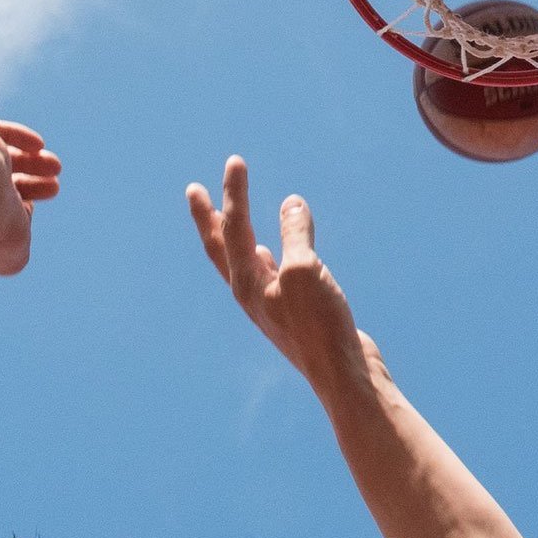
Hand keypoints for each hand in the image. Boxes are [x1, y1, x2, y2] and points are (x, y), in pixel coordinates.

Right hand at [0, 116, 60, 275]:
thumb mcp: (6, 256)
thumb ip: (10, 260)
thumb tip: (14, 252)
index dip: (8, 217)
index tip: (29, 210)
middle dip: (23, 187)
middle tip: (53, 187)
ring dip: (25, 163)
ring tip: (55, 166)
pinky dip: (12, 136)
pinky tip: (37, 145)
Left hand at [188, 156, 373, 391]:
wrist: (343, 376)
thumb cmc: (320, 326)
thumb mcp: (305, 271)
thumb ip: (295, 234)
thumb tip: (290, 202)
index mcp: (245, 284)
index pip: (234, 227)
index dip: (234, 192)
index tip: (235, 161)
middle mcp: (251, 295)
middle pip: (221, 248)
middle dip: (208, 217)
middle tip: (194, 190)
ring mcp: (272, 306)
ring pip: (244, 261)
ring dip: (235, 236)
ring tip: (227, 217)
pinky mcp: (295, 314)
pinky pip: (271, 274)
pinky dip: (266, 255)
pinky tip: (269, 253)